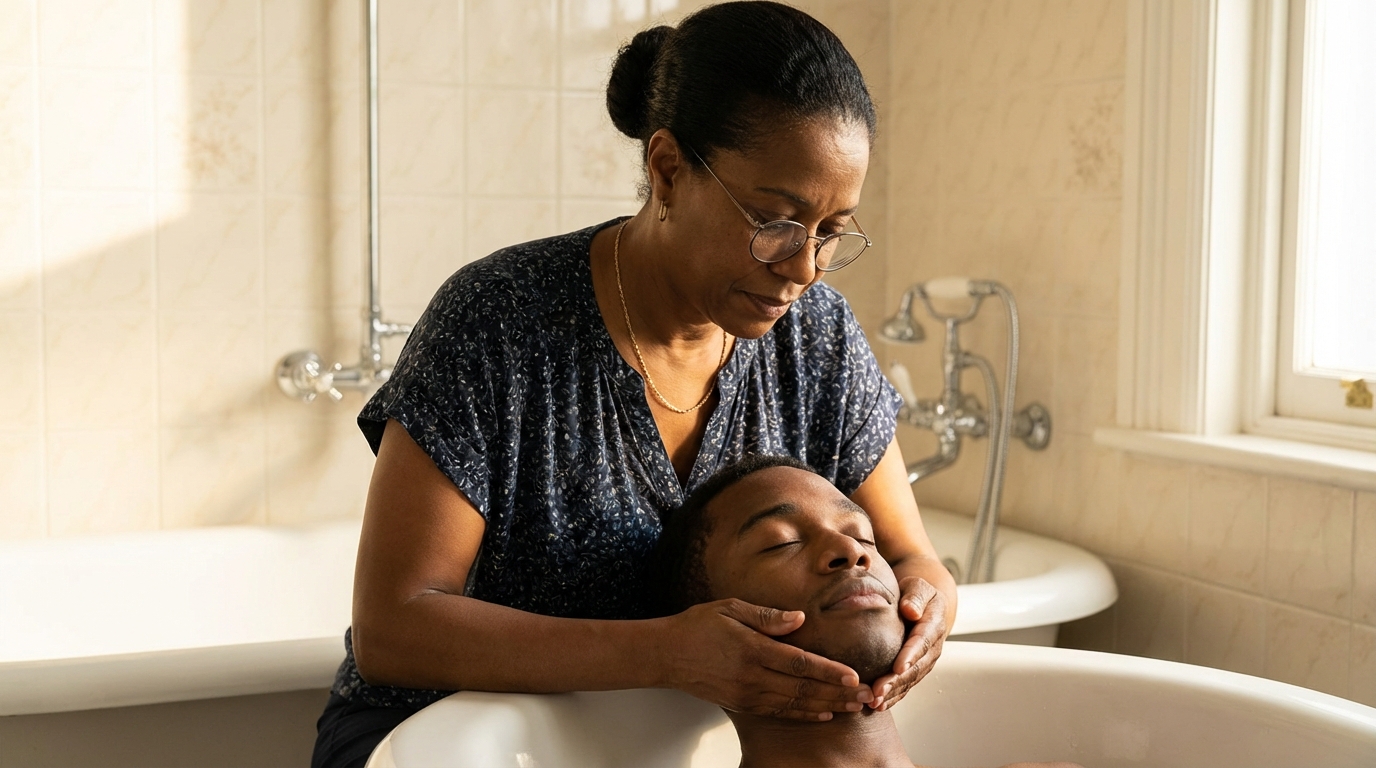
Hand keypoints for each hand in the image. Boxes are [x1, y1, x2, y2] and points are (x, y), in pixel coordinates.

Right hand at [660, 599, 874, 720]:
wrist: (666, 654)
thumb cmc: (699, 625)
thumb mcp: (731, 608)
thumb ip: (767, 616)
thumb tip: (800, 618)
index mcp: (752, 649)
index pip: (799, 663)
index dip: (828, 672)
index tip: (853, 676)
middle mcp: (751, 676)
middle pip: (803, 689)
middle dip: (837, 694)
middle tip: (866, 697)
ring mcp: (747, 694)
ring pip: (795, 704)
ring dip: (827, 706)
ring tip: (853, 708)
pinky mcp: (742, 704)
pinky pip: (779, 712)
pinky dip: (803, 714)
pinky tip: (823, 713)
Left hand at [868, 577, 947, 709]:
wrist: (922, 603)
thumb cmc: (915, 592)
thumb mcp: (917, 585)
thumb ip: (915, 596)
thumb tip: (910, 610)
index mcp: (933, 624)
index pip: (922, 641)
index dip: (911, 655)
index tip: (898, 667)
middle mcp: (932, 647)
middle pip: (916, 667)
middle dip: (897, 681)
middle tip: (878, 691)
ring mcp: (925, 660)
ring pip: (911, 680)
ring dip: (893, 693)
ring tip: (875, 703)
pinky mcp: (916, 669)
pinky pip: (906, 685)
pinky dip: (894, 696)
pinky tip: (879, 706)